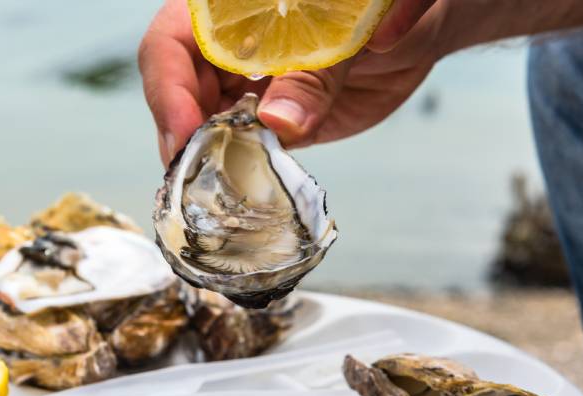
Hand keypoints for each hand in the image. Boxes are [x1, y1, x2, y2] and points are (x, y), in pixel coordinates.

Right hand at [139, 0, 450, 166]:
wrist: (414, 30)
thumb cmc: (379, 10)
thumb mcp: (347, 33)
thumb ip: (314, 74)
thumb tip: (277, 122)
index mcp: (228, 9)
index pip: (171, 42)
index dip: (169, 88)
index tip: (186, 132)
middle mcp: (226, 47)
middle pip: (176, 90)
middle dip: (181, 134)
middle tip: (193, 177)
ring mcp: (243, 86)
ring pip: (202, 125)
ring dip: (205, 160)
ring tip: (213, 191)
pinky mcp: (268, 122)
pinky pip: (241, 149)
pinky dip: (238, 172)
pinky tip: (241, 190)